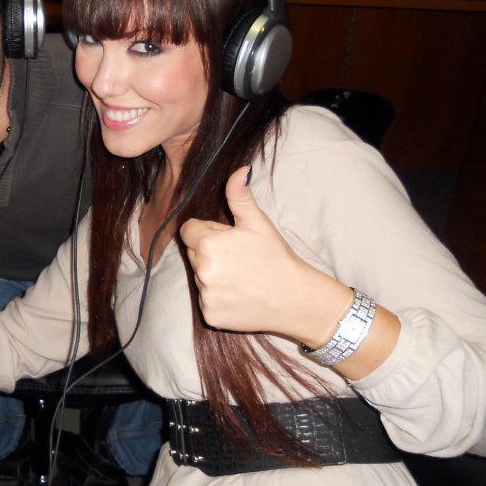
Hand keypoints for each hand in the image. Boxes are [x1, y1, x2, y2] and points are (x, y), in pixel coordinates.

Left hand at [179, 166, 350, 345]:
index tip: (229, 239)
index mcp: (208, 244)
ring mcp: (205, 295)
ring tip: (242, 277)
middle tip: (240, 258)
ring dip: (214, 275)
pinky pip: (206, 300)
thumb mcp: (258, 222)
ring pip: (199, 277)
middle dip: (210, 252)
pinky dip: (218, 298)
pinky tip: (240, 295)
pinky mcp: (210, 315)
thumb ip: (239, 195)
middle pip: (194, 253)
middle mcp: (202, 271)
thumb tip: (239, 169)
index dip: (209, 232)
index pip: (189, 230)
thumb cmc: (277, 257)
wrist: (296, 299)